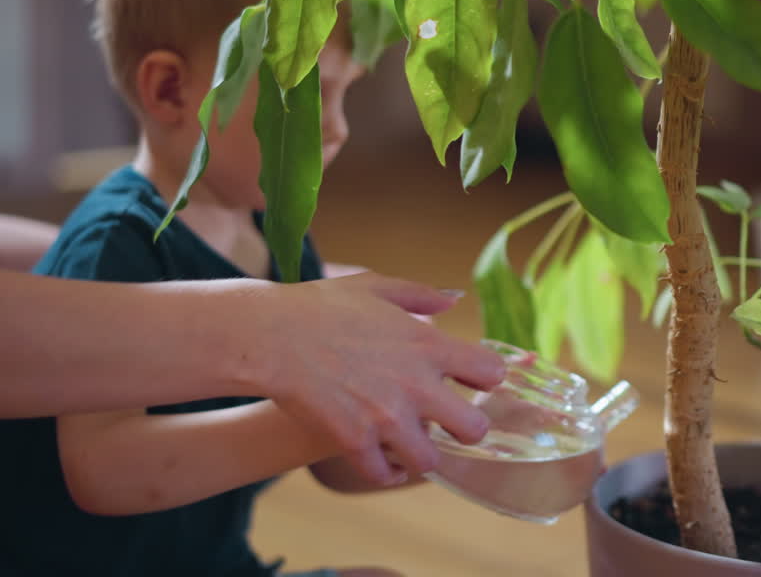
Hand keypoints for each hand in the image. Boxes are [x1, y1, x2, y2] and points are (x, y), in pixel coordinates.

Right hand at [241, 272, 504, 485]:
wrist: (269, 334)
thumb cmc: (320, 306)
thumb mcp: (376, 286)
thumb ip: (421, 294)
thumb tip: (455, 300)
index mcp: (428, 345)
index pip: (491, 372)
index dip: (485, 379)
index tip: (471, 381)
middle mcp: (415, 385)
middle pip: (473, 429)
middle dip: (465, 430)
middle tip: (448, 424)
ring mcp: (385, 417)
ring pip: (428, 462)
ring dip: (420, 456)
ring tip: (409, 445)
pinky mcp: (353, 440)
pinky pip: (382, 474)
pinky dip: (383, 471)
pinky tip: (379, 460)